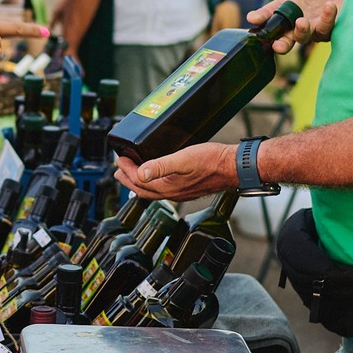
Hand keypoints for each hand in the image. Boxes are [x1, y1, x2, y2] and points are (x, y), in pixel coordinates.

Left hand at [115, 144, 236, 200]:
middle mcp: (172, 193)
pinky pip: (163, 189)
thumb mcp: (183, 159)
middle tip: (118, 170)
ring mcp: (180, 192)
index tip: (118, 159)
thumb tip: (140, 172)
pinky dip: (153, 183)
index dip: (126, 169)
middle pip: (143, 189)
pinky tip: (157, 177)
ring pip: (153, 190)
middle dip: (128, 179)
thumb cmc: (212, 162)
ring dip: (140, 181)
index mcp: (168, 187)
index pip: (139, 180)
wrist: (234, 167)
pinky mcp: (187, 188)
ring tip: (131, 175)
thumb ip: (160, 166)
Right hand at [247, 0, 345, 51]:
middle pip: (283, 39)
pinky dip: (326, 18)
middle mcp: (296, 22)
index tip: (253, 18)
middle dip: (280, 44)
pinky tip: (329, 6)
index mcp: (286, 8)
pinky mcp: (328, 31)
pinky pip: (325, 29)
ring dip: (300, 31)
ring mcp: (312, 29)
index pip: (268, 15)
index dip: (260, 18)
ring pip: (303, 38)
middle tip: (276, 45)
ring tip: (301, 21)